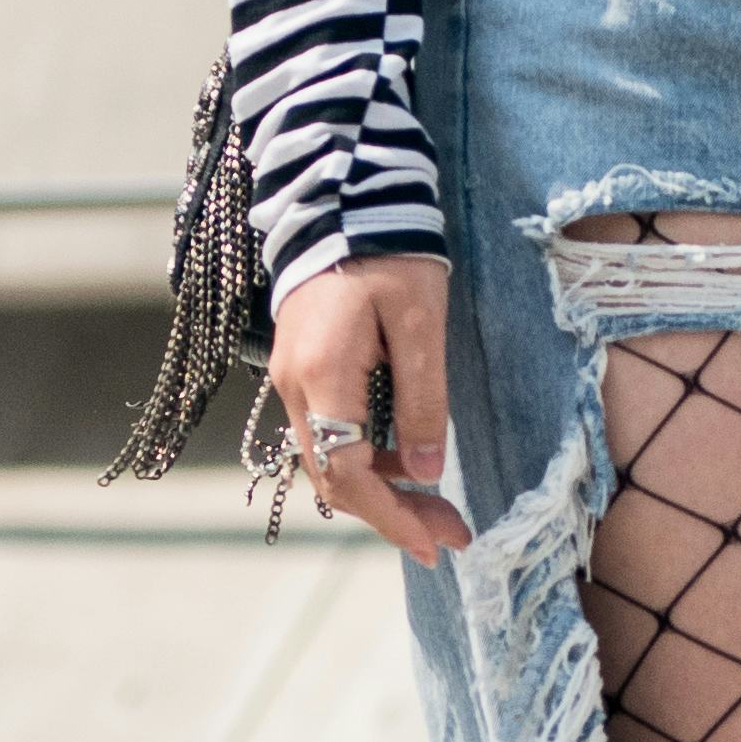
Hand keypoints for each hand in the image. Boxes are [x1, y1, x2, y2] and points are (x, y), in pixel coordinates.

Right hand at [266, 253, 466, 561]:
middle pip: (334, 477)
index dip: (390, 517)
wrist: (341, 195)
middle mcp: (295, 385)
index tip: (433, 545)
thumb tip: (427, 472)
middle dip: (391, 512)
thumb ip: (423, 400)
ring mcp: (292, 377)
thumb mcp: (422, 324)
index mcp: (323, 376)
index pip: (347, 473)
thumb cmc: (388, 251)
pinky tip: (407, 458)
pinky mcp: (302, 366)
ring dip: (380, 488)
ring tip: (437, 505)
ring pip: (329, 457)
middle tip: (449, 533)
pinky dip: (366, 456)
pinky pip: (329, 431)